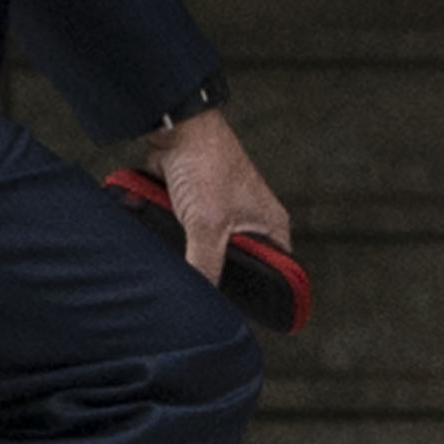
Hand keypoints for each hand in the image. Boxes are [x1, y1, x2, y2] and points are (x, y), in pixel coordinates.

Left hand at [130, 104, 290, 287]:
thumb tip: (199, 300)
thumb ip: (205, 266)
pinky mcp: (199, 210)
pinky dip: (179, 243)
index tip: (232, 313)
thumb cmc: (205, 167)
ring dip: (194, 259)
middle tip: (199, 297)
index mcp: (271, 226)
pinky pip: (191, 238)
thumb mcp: (207, 226)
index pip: (275, 275)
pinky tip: (168, 255)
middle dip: (218, 277)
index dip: (256, 295)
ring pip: (210, 253)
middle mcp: (253, 222)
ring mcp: (225, 215)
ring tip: (181, 275)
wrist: (176, 130)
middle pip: (238, 267)